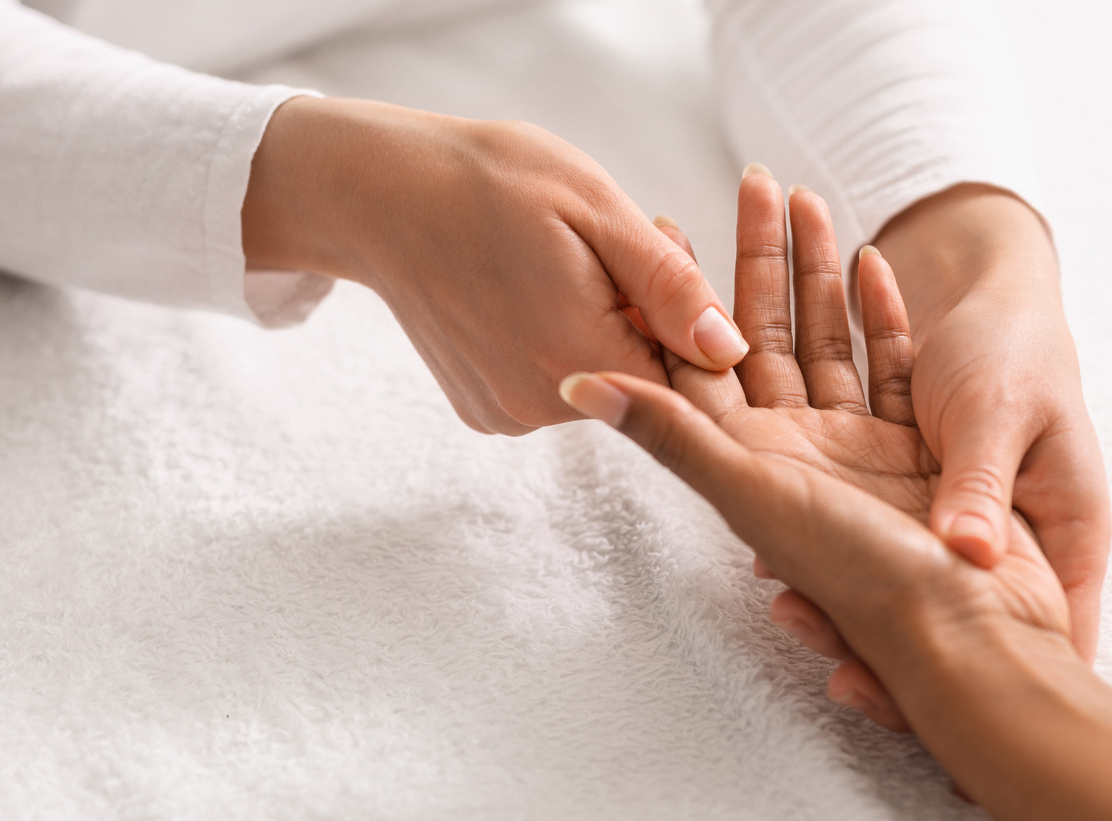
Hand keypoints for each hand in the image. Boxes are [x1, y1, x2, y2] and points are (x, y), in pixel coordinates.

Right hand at [241, 96, 747, 433]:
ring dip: (597, 330)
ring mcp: (508, 415)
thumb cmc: (490, 182)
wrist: (381, 196)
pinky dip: (554, 345)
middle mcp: (542, 406)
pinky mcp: (484, 412)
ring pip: (595, 380)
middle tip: (606, 246)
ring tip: (556, 264)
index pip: (685, 368)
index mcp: (580, 356)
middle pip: (639, 378)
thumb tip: (730, 350)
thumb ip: (669, 289)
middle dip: (640, 318)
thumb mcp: (596, 210)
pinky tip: (524, 294)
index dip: (682, 310)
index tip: (653, 252)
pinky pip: (550, 386)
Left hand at [554, 170, 1069, 727]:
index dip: (674, 291)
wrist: (972, 630)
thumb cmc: (858, 570)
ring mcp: (853, 445)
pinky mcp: (909, 447)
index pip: (695, 357)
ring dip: (818, 271)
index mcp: (745, 456)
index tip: (659, 224)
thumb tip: (573, 383)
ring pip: (827, 336)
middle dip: (756, 257)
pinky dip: (882, 311)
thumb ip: (669, 436)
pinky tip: (874, 259)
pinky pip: (889, 362)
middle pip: (764, 332)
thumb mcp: (752, 493)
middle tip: (750, 182)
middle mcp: (793, 448)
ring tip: (810, 197)